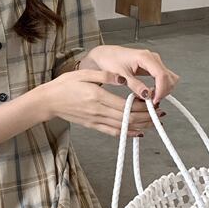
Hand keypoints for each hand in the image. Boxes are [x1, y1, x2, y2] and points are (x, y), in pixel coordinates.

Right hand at [36, 70, 165, 137]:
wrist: (49, 101)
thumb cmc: (65, 85)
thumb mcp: (84, 74)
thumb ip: (105, 76)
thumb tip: (123, 79)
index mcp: (97, 97)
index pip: (126, 105)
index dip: (143, 107)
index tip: (154, 103)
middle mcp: (98, 111)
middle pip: (128, 118)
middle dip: (147, 117)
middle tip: (160, 113)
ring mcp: (95, 120)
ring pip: (123, 127)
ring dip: (141, 126)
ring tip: (154, 122)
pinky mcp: (93, 125)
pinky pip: (113, 132)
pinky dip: (127, 133)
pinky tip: (137, 132)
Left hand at [80, 45, 179, 103]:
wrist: (104, 55)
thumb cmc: (109, 60)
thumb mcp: (120, 75)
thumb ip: (134, 85)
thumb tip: (146, 95)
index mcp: (145, 57)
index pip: (161, 74)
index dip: (161, 90)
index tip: (154, 100)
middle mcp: (152, 58)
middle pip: (168, 77)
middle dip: (162, 91)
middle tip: (150, 101)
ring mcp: (154, 62)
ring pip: (168, 78)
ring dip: (162, 89)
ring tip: (149, 97)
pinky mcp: (152, 66)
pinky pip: (163, 78)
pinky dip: (160, 87)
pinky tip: (150, 92)